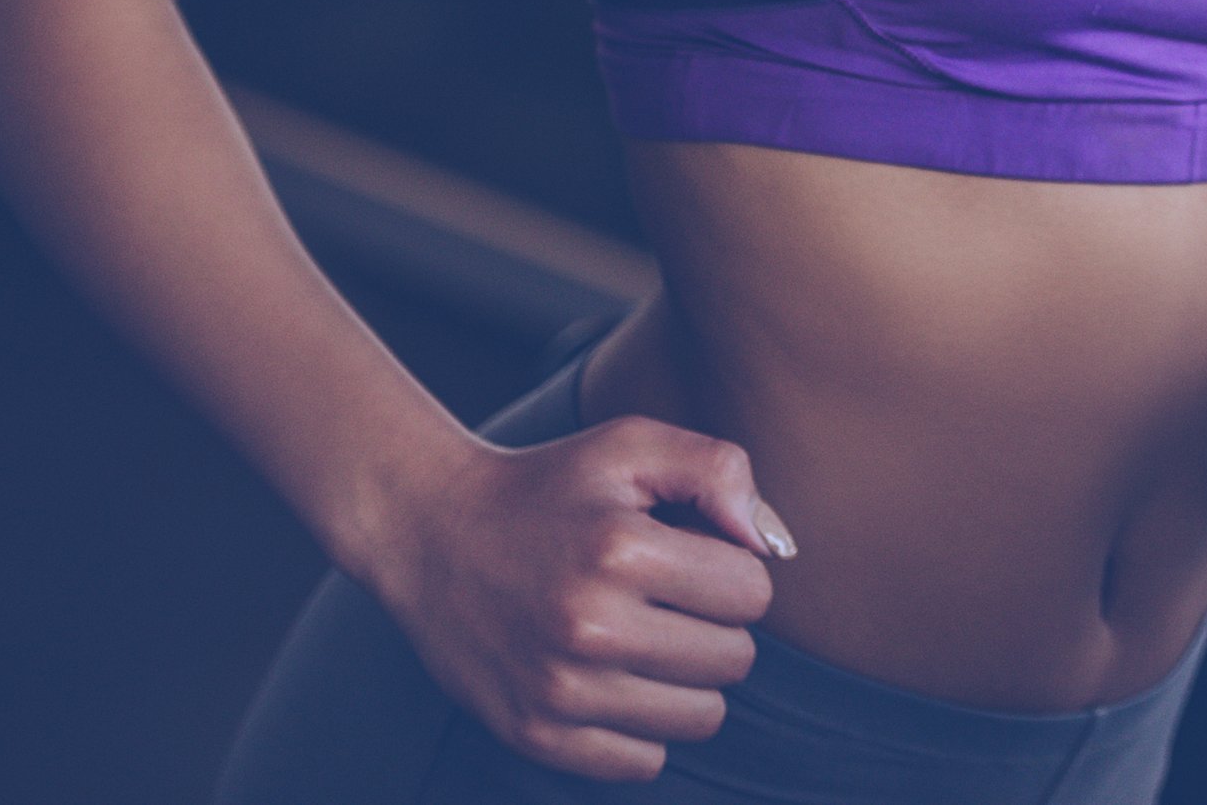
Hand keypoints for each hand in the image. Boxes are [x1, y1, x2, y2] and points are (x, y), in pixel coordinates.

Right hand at [363, 416, 792, 780]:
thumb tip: (776, 549)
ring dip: (688, 679)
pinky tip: (615, 680)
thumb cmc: (550, 485)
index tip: (692, 557)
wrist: (430, 534)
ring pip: (701, 717)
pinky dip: (644, 727)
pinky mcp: (533, 733)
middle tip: (668, 599)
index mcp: (621, 550)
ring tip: (645, 638)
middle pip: (735, 660)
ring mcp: (557, 689)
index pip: (754, 593)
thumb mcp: (633, 444)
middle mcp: (588, 626)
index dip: (735, 571)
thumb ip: (721, 471)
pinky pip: (643, 762)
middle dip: (718, 626)